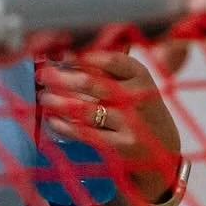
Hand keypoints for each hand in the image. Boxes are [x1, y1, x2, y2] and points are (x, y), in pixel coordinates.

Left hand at [36, 50, 180, 202]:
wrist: (162, 150)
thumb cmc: (139, 111)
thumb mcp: (134, 86)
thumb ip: (107, 72)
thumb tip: (66, 55)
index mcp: (140, 75)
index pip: (110, 60)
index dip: (82, 56)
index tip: (60, 54)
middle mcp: (137, 97)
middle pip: (92, 83)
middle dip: (61, 78)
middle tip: (42, 76)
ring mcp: (131, 123)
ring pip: (86, 110)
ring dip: (59, 102)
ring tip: (43, 98)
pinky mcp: (122, 146)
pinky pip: (88, 134)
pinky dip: (67, 126)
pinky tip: (53, 120)